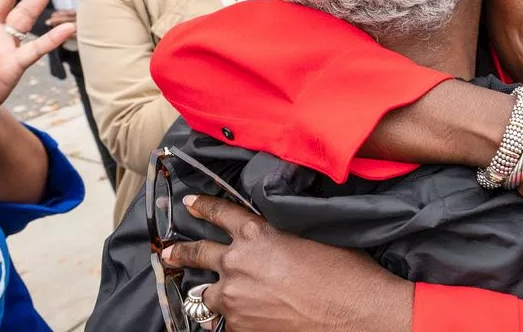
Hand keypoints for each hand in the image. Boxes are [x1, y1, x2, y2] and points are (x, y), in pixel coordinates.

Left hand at [162, 196, 411, 331]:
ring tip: (204, 295)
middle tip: (168, 252)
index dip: (203, 207)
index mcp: (257, 234)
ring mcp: (235, 298)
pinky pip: (225, 322)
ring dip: (208, 293)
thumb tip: (275, 238)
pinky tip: (242, 318)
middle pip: (198, 252)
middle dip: (181, 251)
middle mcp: (237, 263)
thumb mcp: (312, 237)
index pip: (221, 213)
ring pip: (207, 294)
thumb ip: (281, 235)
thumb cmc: (344, 272)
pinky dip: (232, 318)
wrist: (354, 312)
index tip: (189, 204)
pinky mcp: (240, 327)